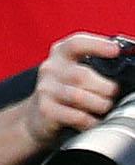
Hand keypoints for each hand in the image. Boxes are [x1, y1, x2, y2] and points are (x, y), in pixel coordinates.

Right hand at [25, 32, 130, 148]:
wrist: (38, 117)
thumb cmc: (66, 92)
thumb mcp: (74, 71)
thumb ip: (94, 65)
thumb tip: (125, 67)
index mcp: (61, 53)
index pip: (77, 43)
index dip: (97, 45)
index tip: (115, 50)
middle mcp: (50, 68)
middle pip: (82, 75)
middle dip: (106, 88)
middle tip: (113, 95)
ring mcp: (46, 89)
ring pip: (79, 96)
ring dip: (100, 105)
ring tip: (104, 108)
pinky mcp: (46, 110)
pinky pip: (76, 116)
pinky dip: (91, 121)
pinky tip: (94, 121)